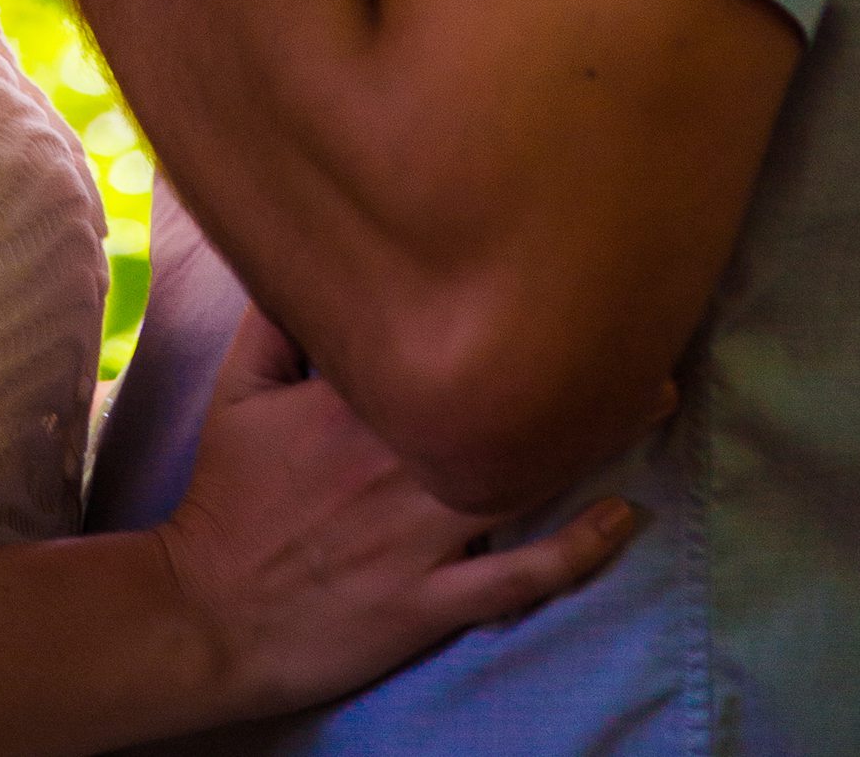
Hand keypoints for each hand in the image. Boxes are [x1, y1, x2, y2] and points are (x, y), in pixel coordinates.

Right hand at [153, 309, 639, 724]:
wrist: (208, 610)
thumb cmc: (227, 496)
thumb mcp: (237, 390)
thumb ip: (277, 318)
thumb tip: (313, 250)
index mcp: (355, 403)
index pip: (443, 340)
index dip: (506, 309)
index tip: (562, 275)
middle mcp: (399, 464)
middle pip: (502, 404)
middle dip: (575, 367)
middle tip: (644, 329)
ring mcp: (419, 539)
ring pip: (522, 480)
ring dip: (593, 441)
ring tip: (652, 400)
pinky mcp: (430, 603)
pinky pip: (517, 578)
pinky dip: (576, 550)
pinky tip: (622, 518)